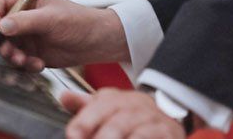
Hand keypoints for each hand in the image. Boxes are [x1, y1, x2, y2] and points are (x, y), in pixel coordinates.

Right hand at [0, 0, 128, 70]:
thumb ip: (25, 21)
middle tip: (12, 54)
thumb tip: (2, 26)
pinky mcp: (30, 51)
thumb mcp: (51, 19)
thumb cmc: (77, 21)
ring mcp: (26, 34)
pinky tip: (39, 64)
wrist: (96, 42)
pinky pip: (18, 60)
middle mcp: (23, 16)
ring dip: (13, 57)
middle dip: (3, 44)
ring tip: (27, 61)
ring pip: (6, 48)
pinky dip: (24, 65)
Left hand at [61, 89, 185, 138]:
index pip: (102, 102)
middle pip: (118, 113)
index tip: (73, 134)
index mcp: (120, 99)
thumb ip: (87, 108)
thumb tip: (64, 96)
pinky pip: (153, 134)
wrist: (168, 124)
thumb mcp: (108, 112)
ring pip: (135, 125)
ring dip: (117, 135)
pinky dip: (139, 138)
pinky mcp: (169, 132)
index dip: (86, 118)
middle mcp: (138, 105)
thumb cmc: (132, 122)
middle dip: (102, 131)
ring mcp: (154, 118)